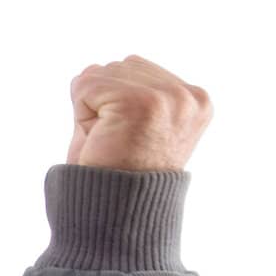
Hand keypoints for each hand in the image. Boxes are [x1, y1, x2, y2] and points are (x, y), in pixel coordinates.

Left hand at [65, 54, 210, 170]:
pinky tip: (100, 138)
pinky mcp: (140, 103)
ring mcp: (167, 98)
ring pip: (99, 73)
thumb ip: (127, 89)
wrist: (112, 210)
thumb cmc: (116, 172)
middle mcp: (189, 96)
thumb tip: (100, 65)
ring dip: (90, 109)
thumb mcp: (135, 124)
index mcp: (195, 98)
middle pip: (117, 67)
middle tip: (116, 141)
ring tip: (110, 140)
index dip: (115, 103)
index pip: (134, 68)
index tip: (131, 138)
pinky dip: (80, 113)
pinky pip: (84, 85)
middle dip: (102, 102)